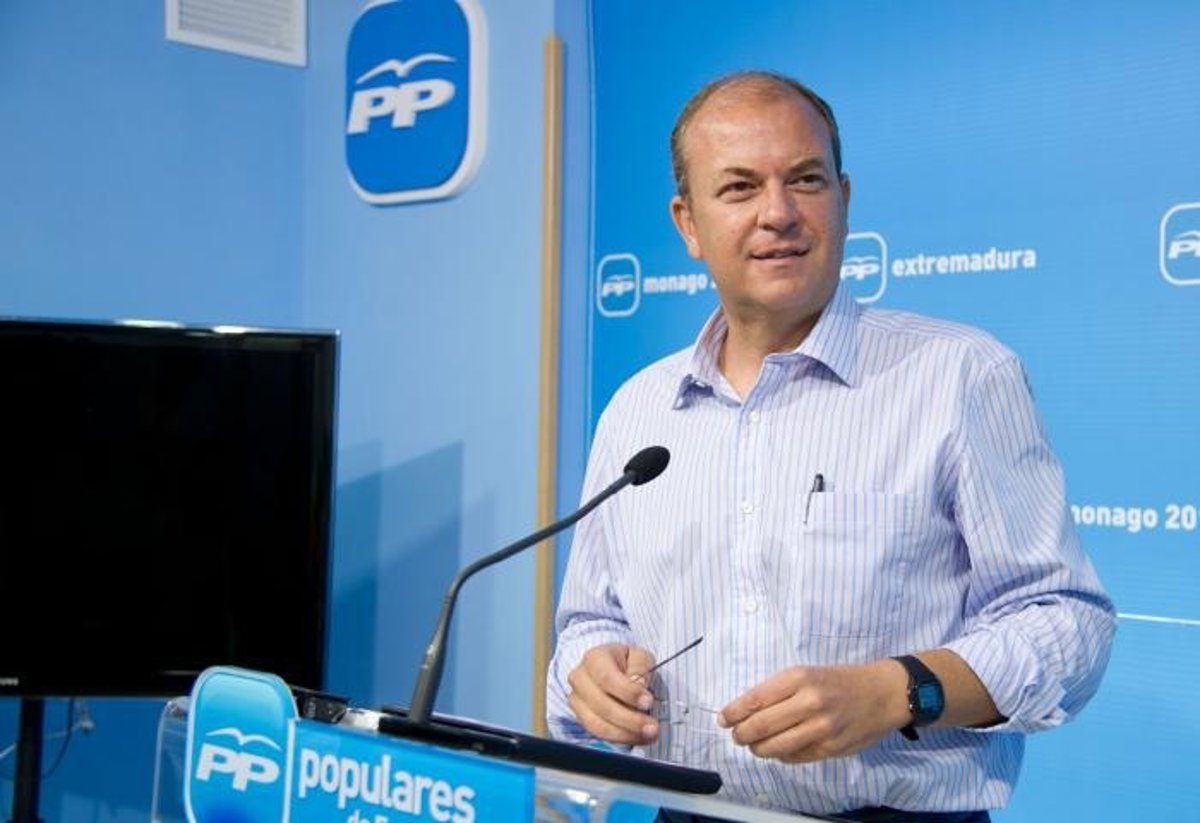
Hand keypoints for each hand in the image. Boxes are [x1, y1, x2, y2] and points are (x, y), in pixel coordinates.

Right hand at [567, 643, 659, 745]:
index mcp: (594, 658)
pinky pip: (598, 734)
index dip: (628, 692)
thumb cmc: (627, 663)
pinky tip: (637, 736)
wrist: (614, 670)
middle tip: (653, 726)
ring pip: (598, 724)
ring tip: (649, 734)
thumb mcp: (639, 656)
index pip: (607, 677)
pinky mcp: (581, 718)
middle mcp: (580, 679)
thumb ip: (640, 666)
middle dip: (630, 719)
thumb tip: (639, 683)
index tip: (648, 701)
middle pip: (601, 705)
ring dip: (626, 733)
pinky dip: (620, 738)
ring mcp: (577, 700)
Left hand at [717, 661, 908, 762]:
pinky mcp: (830, 748)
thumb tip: (744, 711)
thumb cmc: (839, 680)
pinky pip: (794, 757)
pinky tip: (779, 749)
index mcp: (799, 678)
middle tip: (736, 735)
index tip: (723, 718)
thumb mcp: (807, 673)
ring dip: (757, 749)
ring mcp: (820, 728)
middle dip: (741, 734)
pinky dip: (780, 756)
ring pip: (775, 747)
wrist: (882, 693)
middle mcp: (809, 702)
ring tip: (754, 746)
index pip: (755, 699)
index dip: (733, 712)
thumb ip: (778, 691)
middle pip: (760, 726)